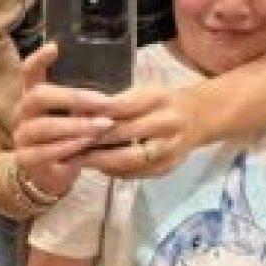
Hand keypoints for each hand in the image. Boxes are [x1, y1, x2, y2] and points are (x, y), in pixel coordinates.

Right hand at [13, 43, 115, 197]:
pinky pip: (44, 152)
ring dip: (76, 125)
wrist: (50, 177)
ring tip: (103, 126)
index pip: (29, 71)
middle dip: (73, 97)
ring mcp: (21, 136)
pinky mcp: (25, 159)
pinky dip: (67, 147)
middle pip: (38, 96)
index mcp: (34, 97)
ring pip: (43, 126)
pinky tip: (85, 145)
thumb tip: (114, 90)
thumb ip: (84, 104)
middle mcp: (23, 113)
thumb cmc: (68, 140)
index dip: (39, 59)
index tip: (55, 47)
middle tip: (103, 102)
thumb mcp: (75, 118)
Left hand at [82, 83, 196, 177]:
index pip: (123, 106)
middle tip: (67, 144)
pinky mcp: (168, 167)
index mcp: (158, 98)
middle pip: (125, 134)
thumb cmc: (161, 101)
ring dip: (101, 161)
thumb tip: (77, 112)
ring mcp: (170, 149)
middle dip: (93, 140)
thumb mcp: (142, 91)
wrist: (199, 117)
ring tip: (78, 159)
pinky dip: (115, 171)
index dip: (96, 114)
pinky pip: (137, 173)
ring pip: (130, 160)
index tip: (71, 119)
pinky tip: (98, 167)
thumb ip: (115, 102)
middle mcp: (167, 123)